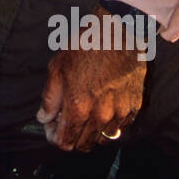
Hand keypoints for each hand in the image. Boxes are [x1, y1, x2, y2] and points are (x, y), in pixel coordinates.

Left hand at [36, 6, 146, 151]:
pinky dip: (108, 123)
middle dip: (71, 137)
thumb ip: (50, 98)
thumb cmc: (84, 46)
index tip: (52, 128)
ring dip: (90, 132)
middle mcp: (101, 116)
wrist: (118, 33)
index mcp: (79, 107)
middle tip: (66, 121)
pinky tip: (102, 107)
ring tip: (84, 115)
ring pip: (102, 139)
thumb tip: (45, 118)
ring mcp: (120, 113)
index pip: (65, 142)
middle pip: (83, 145)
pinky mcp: (134, 107)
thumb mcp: (57, 67)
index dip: (55, 138)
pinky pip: (118, 127)